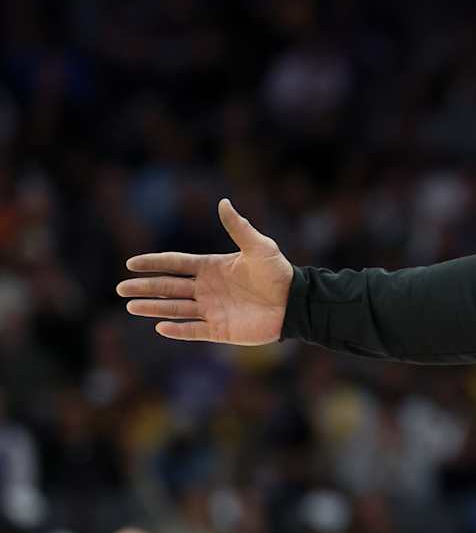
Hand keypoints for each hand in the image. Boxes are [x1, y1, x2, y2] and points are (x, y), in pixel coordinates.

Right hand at [116, 199, 293, 344]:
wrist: (296, 302)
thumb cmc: (278, 273)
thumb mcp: (259, 247)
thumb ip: (238, 228)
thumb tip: (223, 202)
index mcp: (211, 267)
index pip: (175, 264)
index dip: (154, 263)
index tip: (131, 263)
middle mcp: (207, 288)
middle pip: (168, 287)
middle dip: (145, 287)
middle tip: (121, 288)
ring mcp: (212, 309)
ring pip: (175, 309)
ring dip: (154, 308)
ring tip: (131, 306)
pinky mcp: (221, 330)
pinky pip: (194, 330)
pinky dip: (178, 330)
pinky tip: (161, 327)